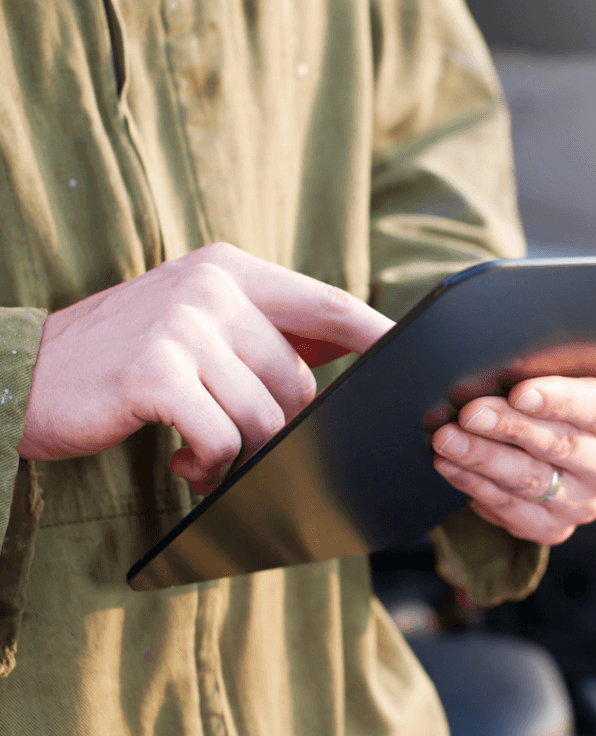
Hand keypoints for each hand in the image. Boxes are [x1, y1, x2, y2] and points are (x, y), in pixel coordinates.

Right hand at [19, 242, 393, 493]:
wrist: (24, 375)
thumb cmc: (124, 360)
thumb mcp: (197, 325)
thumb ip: (266, 334)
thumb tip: (344, 355)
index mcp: (233, 270)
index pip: (329, 305)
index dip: (378, 336)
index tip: (415, 362)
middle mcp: (213, 287)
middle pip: (299, 381)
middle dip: (276, 428)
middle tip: (233, 442)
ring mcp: (183, 325)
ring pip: (266, 417)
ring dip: (240, 454)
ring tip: (201, 453)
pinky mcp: (156, 372)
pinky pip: (222, 439)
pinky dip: (208, 465)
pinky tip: (180, 459)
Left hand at [431, 316, 595, 543]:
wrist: (540, 426)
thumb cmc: (565, 378)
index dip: (561, 400)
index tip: (521, 390)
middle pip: (563, 449)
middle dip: (510, 429)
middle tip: (467, 413)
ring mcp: (589, 502)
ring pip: (533, 484)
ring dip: (484, 462)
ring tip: (445, 440)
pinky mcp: (556, 526)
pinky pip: (516, 517)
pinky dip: (478, 491)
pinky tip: (452, 469)